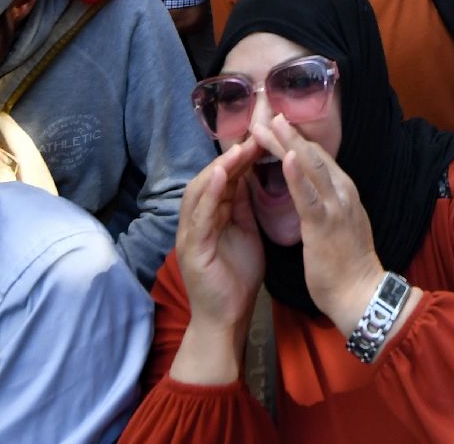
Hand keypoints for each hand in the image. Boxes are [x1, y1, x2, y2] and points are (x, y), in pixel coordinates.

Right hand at [175, 138, 266, 334]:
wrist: (228, 318)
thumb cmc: (237, 278)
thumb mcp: (244, 232)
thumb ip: (242, 206)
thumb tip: (250, 175)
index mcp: (211, 216)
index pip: (224, 178)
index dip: (241, 157)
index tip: (263, 136)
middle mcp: (196, 220)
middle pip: (210, 179)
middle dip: (231, 157)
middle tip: (254, 135)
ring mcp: (190, 233)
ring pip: (200, 192)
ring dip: (219, 169)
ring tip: (237, 149)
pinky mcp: (192, 249)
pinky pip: (200, 216)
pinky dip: (210, 194)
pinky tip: (222, 176)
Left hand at [273, 116, 389, 335]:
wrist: (361, 294)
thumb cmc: (348, 266)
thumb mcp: (341, 226)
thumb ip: (329, 205)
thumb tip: (313, 192)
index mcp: (345, 193)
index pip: (319, 159)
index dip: (297, 140)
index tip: (278, 125)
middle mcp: (343, 193)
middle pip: (313, 155)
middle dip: (288, 134)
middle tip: (267, 114)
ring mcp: (336, 207)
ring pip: (311, 167)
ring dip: (289, 143)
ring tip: (271, 124)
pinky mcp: (325, 225)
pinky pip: (309, 196)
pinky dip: (297, 174)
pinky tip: (286, 156)